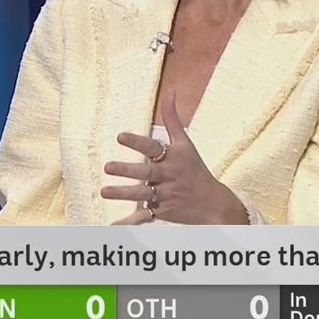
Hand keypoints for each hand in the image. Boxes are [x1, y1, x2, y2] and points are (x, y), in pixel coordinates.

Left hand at [100, 90, 247, 224]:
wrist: (214, 203)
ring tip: (104, 192)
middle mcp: (168, 176)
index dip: (137, 142)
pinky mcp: (162, 211)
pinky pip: (144, 217)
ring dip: (123, 194)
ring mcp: (165, 195)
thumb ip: (173, 118)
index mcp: (172, 158)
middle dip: (127, 171)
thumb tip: (170, 91)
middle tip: (107, 167)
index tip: (119, 136)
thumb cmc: (195, 169)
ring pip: (142, 194)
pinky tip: (113, 227)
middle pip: (146, 173)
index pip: (153, 148)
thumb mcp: (186, 143)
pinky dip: (129, 223)